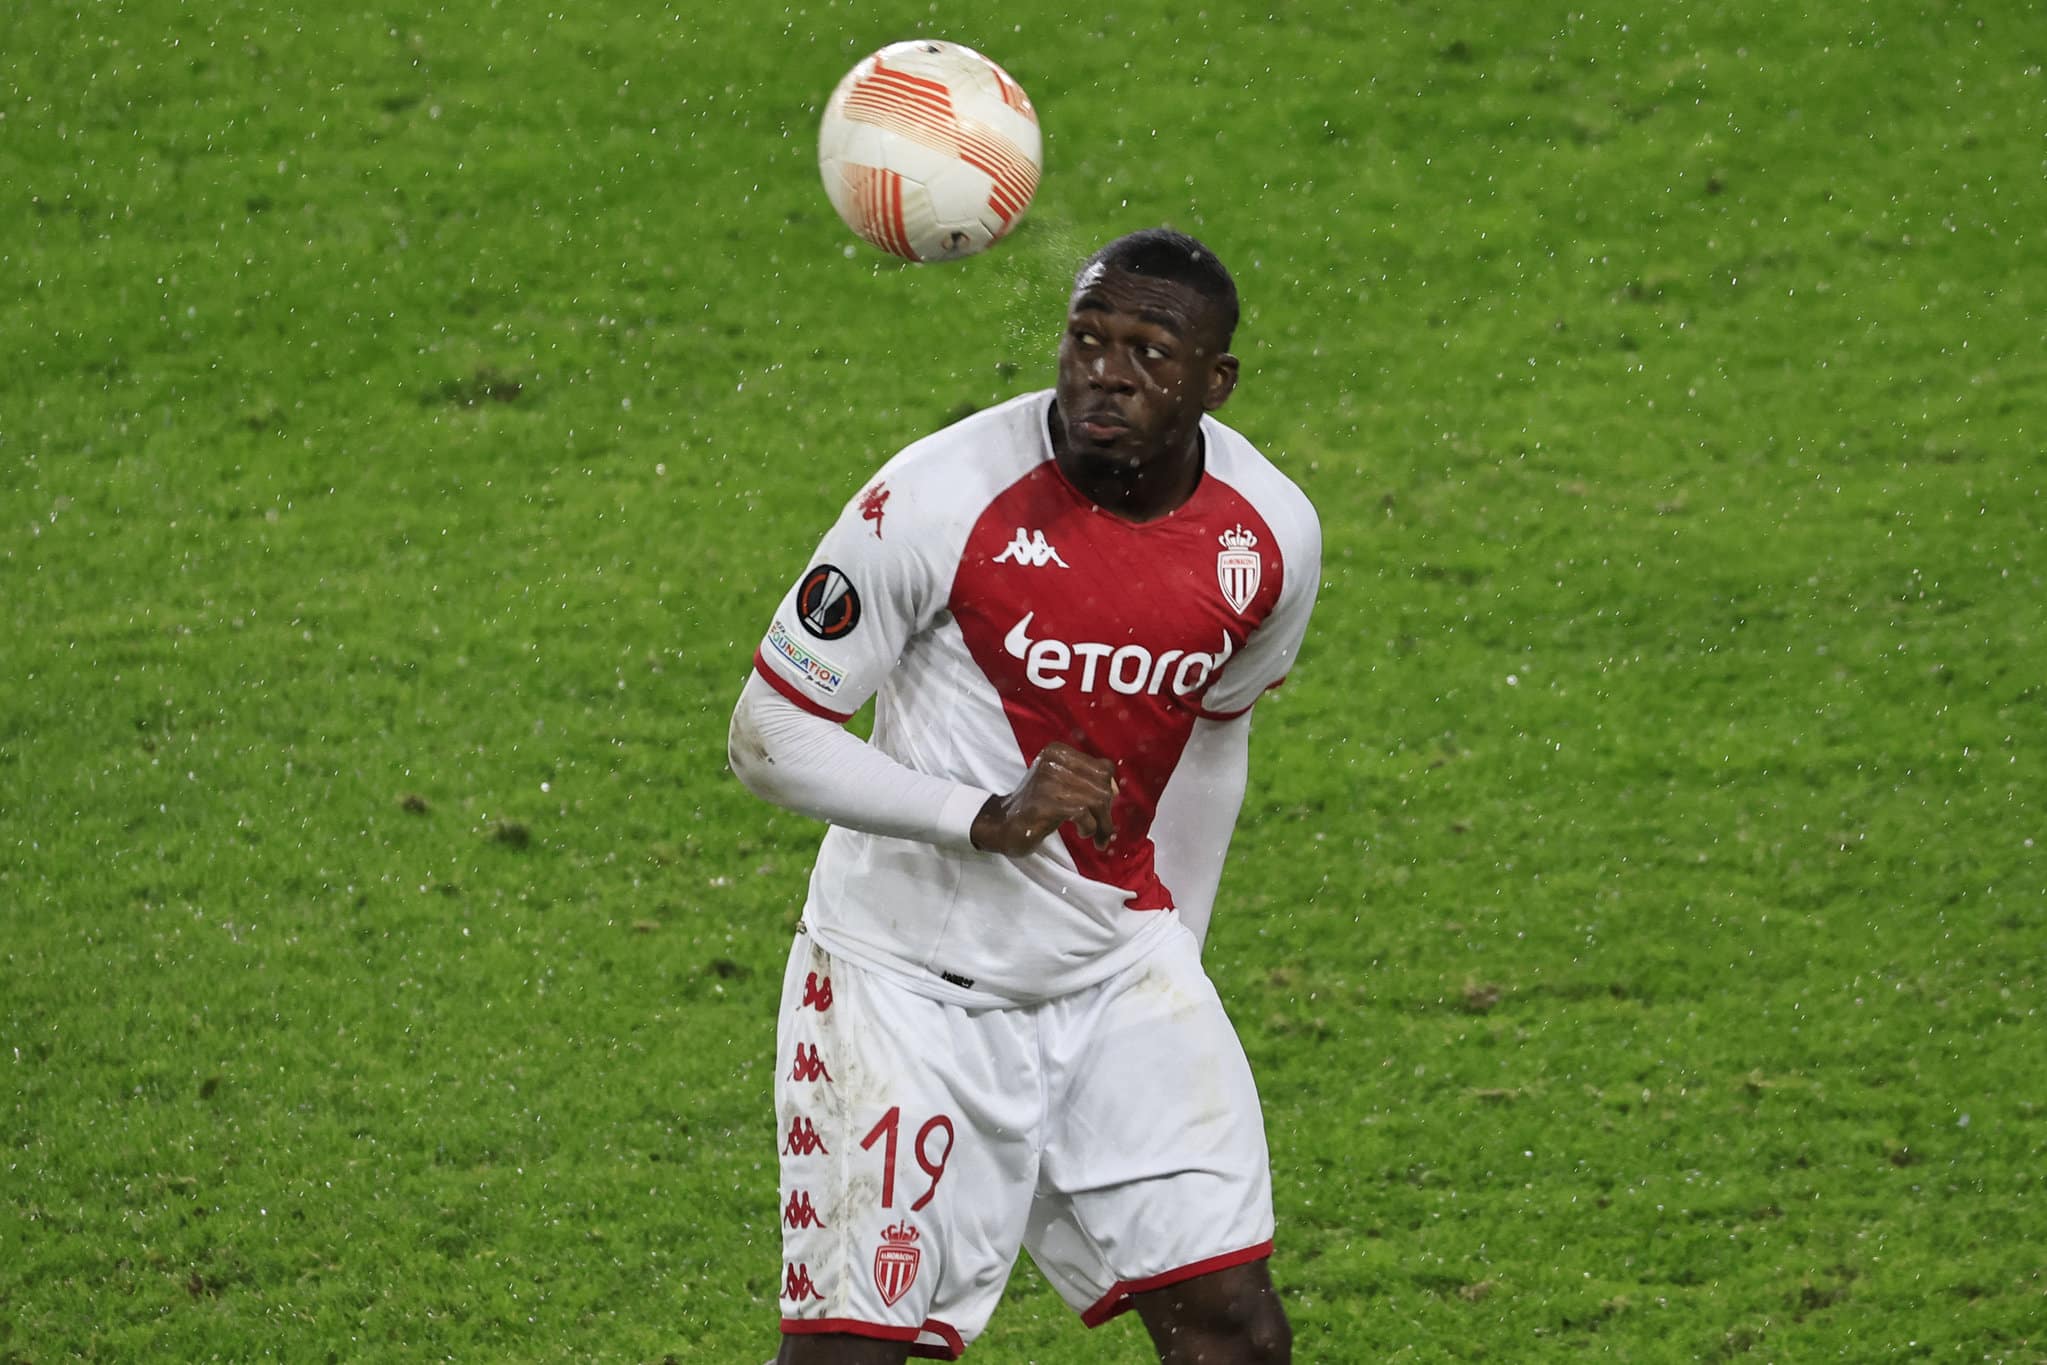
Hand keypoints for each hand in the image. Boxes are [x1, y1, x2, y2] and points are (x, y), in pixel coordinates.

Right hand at [970, 742, 1116, 855]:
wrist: (1002, 824)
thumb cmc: (1036, 805)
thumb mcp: (1060, 782)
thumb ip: (1087, 780)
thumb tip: (1116, 789)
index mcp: (1058, 751)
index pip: (1103, 768)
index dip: (1108, 790)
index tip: (1102, 808)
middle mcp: (1054, 761)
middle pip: (1103, 785)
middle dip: (1107, 810)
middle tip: (1102, 827)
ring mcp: (1050, 782)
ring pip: (1098, 801)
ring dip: (1103, 824)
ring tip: (1098, 837)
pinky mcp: (1049, 804)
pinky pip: (1085, 815)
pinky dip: (1090, 828)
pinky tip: (1083, 833)